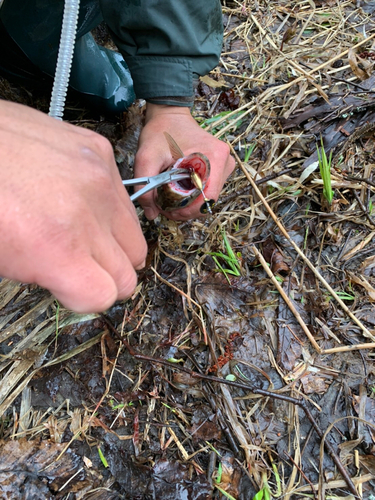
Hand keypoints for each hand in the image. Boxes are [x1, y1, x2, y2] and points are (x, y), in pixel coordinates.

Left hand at [0, 100, 146, 312]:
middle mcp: (88, 214)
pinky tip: (79, 198)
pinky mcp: (101, 152)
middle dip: (104, 275)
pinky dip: (107, 207)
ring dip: (113, 244)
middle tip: (79, 263)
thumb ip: (52, 276)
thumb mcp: (4, 259)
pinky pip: (123, 200)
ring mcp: (100, 179)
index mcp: (57, 249)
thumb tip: (81, 279)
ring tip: (82, 231)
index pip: (104, 296)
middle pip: (127, 273)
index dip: (86, 297)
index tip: (73, 288)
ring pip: (135, 239)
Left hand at [134, 104, 234, 220]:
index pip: (208, 198)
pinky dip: (193, 196)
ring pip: (209, 198)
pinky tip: (178, 190)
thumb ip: (145, 186)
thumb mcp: (146, 158)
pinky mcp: (220, 167)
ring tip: (170, 197)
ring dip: (190, 203)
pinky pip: (208, 191)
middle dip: (187, 209)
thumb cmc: (160, 132)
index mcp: (214, 156)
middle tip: (165, 206)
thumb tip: (151, 214)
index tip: (169, 210)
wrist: (169, 115)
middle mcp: (225, 161)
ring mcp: (225, 164)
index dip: (188, 210)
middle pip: (209, 200)